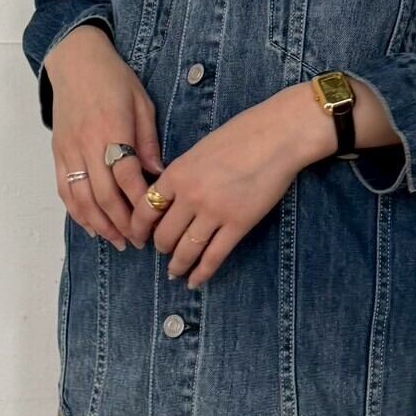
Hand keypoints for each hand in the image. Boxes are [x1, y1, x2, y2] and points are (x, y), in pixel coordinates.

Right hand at [45, 24, 163, 249]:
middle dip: (124, 223)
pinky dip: (77, 212)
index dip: (142, 203)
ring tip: (118, 241)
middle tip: (140, 241)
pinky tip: (92, 226)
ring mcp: (69, 151)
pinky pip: (64, 190)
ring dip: (100, 225)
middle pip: (104, 195)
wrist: (75, 61)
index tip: (156, 220)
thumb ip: (149, 141)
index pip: (127, 177)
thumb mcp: (142, 103)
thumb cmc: (114, 79)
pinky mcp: (58, 153)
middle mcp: (87, 144)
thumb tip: (159, 175)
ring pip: (82, 199)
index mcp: (112, 130)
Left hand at [129, 82, 338, 286]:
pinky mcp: (239, 224)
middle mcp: (190, 196)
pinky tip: (196, 281)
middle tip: (163, 253)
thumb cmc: (242, 134)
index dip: (138, 229)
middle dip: (161, 248)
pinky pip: (214, 256)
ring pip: (186, 250)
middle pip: (164, 234)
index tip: (139, 237)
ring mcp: (214, 212)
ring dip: (178, 265)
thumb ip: (184, 174)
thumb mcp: (200, 149)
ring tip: (175, 273)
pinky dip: (202, 272)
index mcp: (177, 173)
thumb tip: (174, 196)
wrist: (277, 135)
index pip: (146, 210)